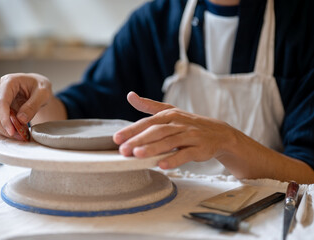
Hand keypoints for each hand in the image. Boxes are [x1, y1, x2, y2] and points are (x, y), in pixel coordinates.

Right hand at [0, 73, 52, 139]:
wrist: (38, 87)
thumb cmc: (41, 87)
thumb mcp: (43, 93)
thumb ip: (33, 105)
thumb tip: (21, 119)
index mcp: (9, 82)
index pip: (1, 102)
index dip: (4, 119)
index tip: (12, 131)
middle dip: (4, 128)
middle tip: (20, 137)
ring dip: (4, 131)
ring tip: (21, 135)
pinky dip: (4, 130)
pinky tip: (18, 132)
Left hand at [113, 92, 234, 168]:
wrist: (218, 133)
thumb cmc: (189, 123)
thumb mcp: (170, 111)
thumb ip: (149, 106)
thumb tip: (130, 96)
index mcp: (169, 115)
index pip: (148, 122)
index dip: (132, 130)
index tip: (117, 138)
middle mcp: (179, 123)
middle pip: (157, 131)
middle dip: (139, 140)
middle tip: (123, 150)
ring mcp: (190, 135)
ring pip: (169, 141)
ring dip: (153, 148)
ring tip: (138, 155)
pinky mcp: (200, 148)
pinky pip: (186, 153)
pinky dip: (174, 159)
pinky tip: (162, 164)